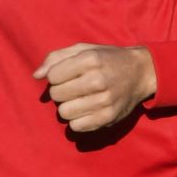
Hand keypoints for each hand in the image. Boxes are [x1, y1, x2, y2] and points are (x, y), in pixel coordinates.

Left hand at [34, 43, 156, 132]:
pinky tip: (85, 110)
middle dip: (61, 92)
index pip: (53, 76)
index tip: (67, 75)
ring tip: (79, 99)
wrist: (140, 72)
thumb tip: (36, 75)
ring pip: (64, 112)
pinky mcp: (109, 117)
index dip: (56, 76)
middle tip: (73, 88)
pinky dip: (77, 120)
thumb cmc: (106, 59)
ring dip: (67, 107)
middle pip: (56, 95)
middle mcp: (97, 80)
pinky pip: (76, 127)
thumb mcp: (83, 49)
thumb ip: (56, 58)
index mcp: (89, 60)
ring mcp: (104, 101)